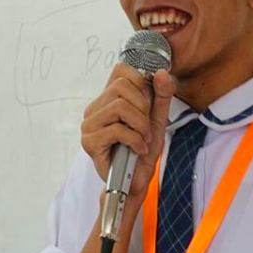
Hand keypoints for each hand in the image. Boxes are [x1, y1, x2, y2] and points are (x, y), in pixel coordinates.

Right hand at [81, 65, 173, 199]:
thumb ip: (161, 95)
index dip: (140, 81)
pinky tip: (138, 149)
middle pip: (122, 87)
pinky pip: (116, 130)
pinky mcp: (90, 142)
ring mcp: (89, 125)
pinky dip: (135, 140)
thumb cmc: (143, 150)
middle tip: (146, 127)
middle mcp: (95, 109)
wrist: (136, 181)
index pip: (120, 70)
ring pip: (120, 107)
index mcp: (108, 99)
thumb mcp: (157, 119)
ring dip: (140, 125)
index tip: (148, 102)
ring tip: (143, 138)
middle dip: (143, 107)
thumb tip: (163, 72)